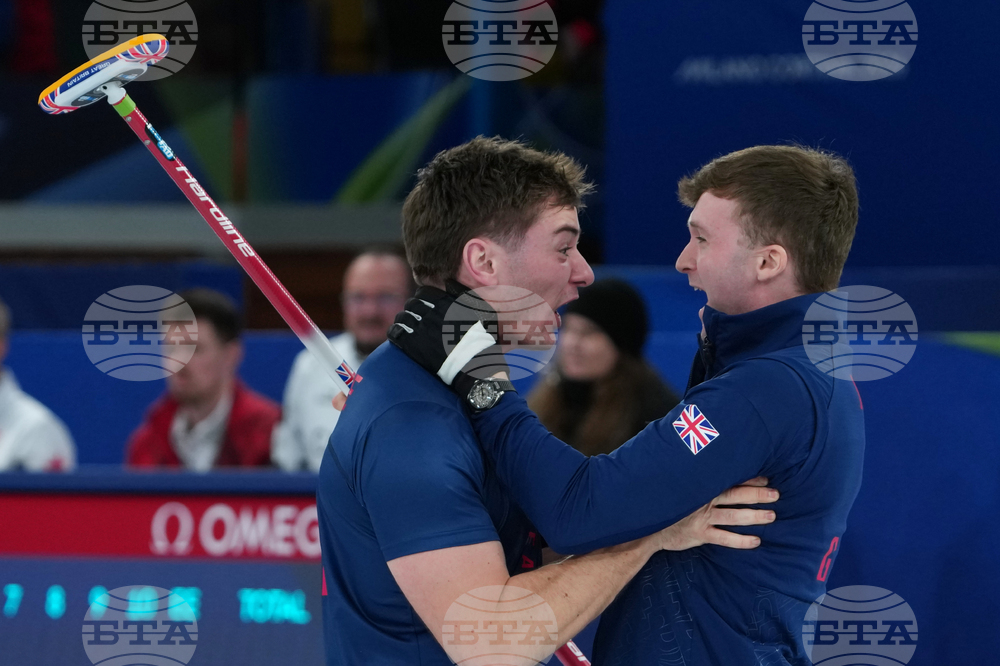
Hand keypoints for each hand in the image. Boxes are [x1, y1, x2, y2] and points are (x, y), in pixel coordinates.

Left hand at [388, 282, 506, 399]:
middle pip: (411, 304)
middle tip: (415, 316)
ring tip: (406, 326)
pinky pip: (395, 332)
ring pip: (402, 317)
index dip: (422, 298)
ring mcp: (419, 329)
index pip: (423, 292)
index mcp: (444, 303)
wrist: (472, 363)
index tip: (423, 304)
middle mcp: (430, 313)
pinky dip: (395, 331)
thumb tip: (448, 281)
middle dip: (412, 308)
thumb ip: (462, 292)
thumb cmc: (479, 336)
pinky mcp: (412, 344)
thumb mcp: (479, 308)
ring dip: (403, 320)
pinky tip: (397, 334)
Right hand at [656, 477, 777, 550]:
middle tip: (775, 495)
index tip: (766, 478)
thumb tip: (712, 471)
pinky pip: (724, 538)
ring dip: (754, 515)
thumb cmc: (667, 504)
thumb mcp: (678, 488)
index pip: (729, 479)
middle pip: (735, 496)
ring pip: (733, 516)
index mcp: (701, 487)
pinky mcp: (700, 534)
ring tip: (771, 515)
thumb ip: (696, 481)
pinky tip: (755, 542)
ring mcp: (702, 518)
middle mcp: (703, 500)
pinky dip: (740, 540)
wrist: (648, 525)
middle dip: (756, 494)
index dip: (748, 479)